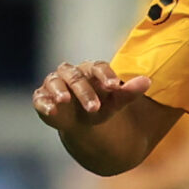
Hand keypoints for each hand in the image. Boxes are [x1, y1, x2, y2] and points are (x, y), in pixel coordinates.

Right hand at [32, 60, 152, 130]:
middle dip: (84, 92)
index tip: (114, 86)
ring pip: (55, 81)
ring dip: (59, 90)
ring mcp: (54, 84)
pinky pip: (40, 97)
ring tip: (64, 100)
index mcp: (91, 70)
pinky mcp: (42, 97)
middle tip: (94, 108)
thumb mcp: (114, 103)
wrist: (80, 121)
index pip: (98, 67)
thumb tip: (148, 81)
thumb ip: (128, 92)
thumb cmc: (99, 107)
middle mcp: (71, 73)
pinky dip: (44, 102)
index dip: (105, 75)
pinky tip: (51, 110)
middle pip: (76, 77)